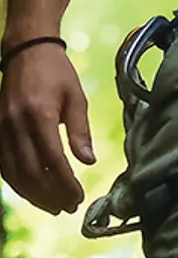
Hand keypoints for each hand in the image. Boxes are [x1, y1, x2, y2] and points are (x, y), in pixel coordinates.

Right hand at [0, 43, 93, 213]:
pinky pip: (3, 164)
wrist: (25, 50)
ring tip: (52, 206)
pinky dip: (16, 182)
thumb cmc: (55, 72)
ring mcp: (2, 128)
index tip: (79, 197)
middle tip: (68, 207)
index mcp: (40, 115)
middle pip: (32, 172)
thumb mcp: (76, 97)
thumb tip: (89, 161)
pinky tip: (30, 192)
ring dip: (32, 194)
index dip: (66, 184)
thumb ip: (81, 131)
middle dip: (51, 195)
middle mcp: (16, 124)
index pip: (53, 160)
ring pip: (14, 173)